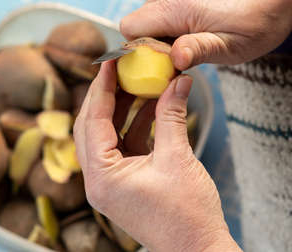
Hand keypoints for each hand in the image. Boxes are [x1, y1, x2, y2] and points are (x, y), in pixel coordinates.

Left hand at [73, 62, 241, 251]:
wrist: (199, 250)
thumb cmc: (188, 215)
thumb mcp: (178, 158)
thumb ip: (173, 116)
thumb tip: (178, 81)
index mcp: (102, 176)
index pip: (93, 120)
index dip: (102, 87)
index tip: (109, 60)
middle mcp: (98, 179)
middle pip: (92, 125)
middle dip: (107, 94)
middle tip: (120, 67)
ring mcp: (110, 180)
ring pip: (107, 133)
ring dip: (123, 108)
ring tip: (139, 80)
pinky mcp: (124, 180)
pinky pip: (123, 144)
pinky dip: (135, 124)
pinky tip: (153, 104)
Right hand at [120, 0, 291, 69]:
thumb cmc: (266, 13)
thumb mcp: (233, 45)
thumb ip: (198, 51)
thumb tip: (173, 59)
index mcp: (178, 5)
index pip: (130, 28)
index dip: (138, 50)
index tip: (159, 63)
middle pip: (140, 21)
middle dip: (153, 43)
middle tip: (181, 55)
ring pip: (153, 12)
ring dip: (166, 31)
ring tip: (196, 38)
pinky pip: (168, 2)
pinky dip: (176, 18)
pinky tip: (201, 23)